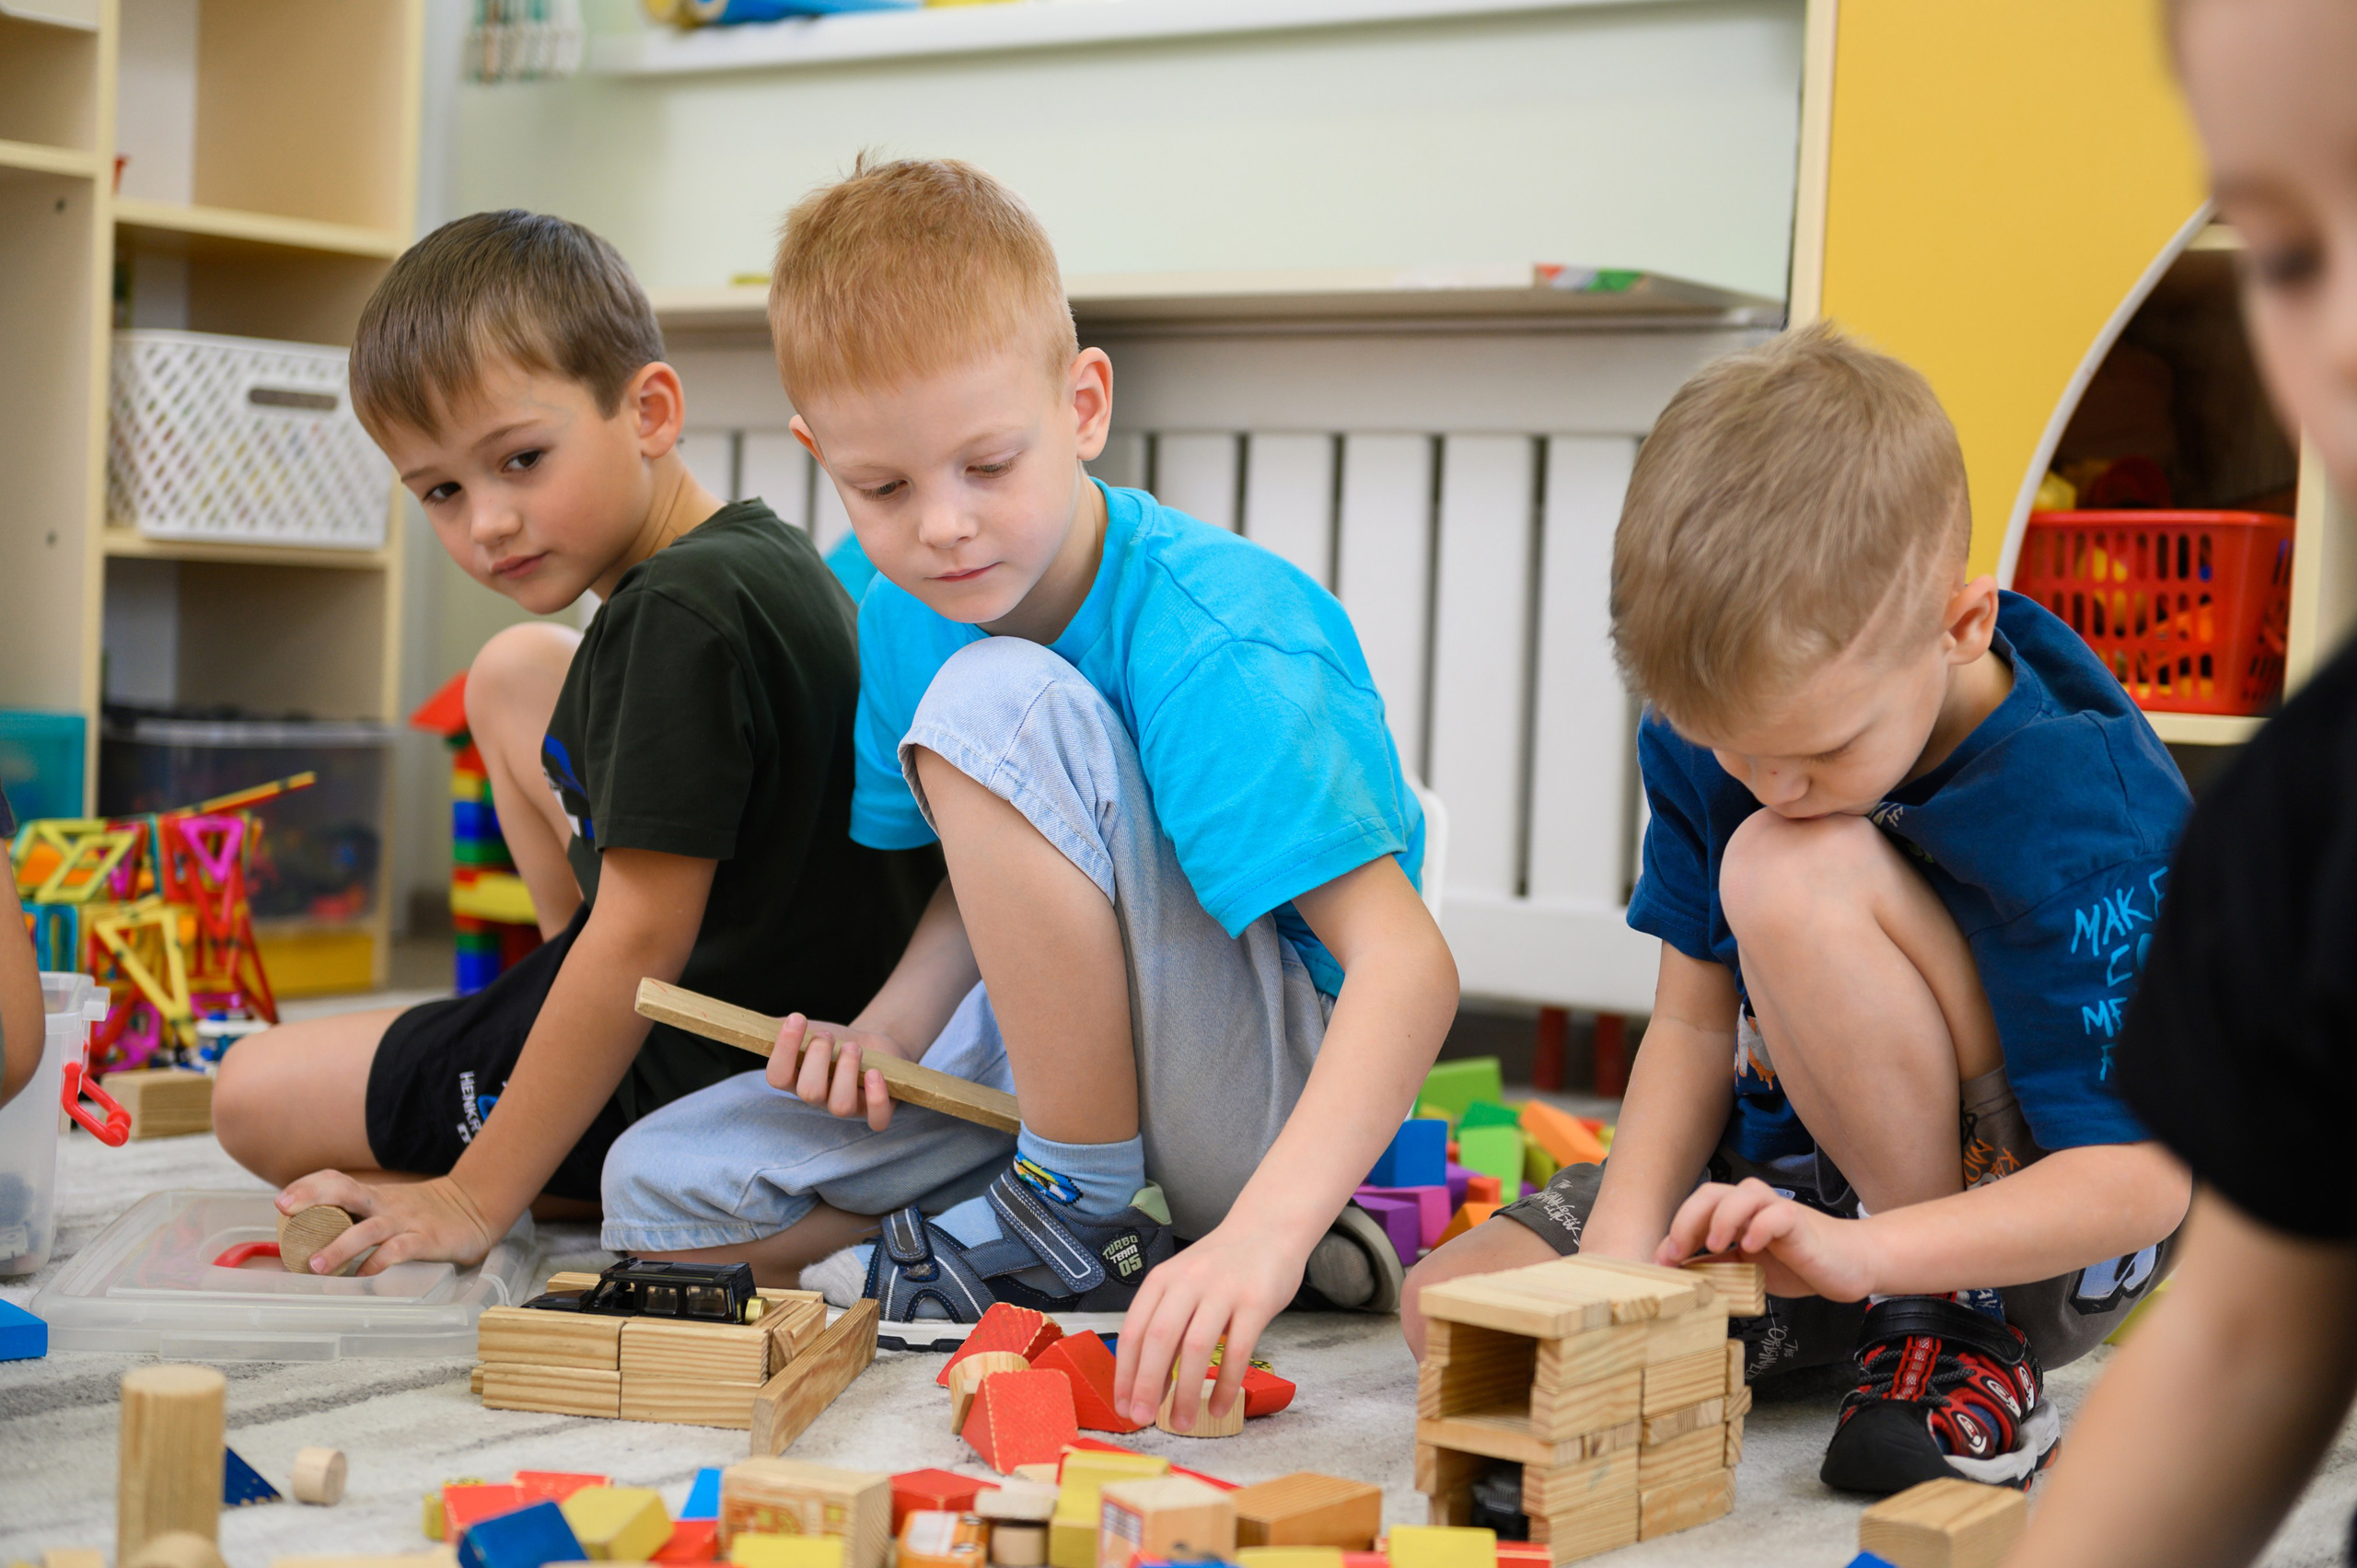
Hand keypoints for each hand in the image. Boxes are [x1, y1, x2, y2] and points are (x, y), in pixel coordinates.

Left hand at [276, 1171, 498, 1276]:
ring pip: (368, 1229)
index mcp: (374, 1196)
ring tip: (314, 1265)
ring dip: (339, 1246)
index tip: (281, 1201)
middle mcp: (385, 1204)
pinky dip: (377, 1263)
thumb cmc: (423, 1212)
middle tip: (286, 1212)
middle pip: (346, 1192)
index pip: (336, 1180)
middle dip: (313, 1197)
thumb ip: (358, 1215)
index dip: (307, 1187)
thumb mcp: (387, 1206)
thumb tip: (312, 1235)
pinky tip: (362, 1276)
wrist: (475, 1207)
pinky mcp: (425, 1240)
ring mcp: (405, 1222)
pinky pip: (398, 1251)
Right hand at [766, 1015, 911, 1130]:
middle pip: (809, 1092)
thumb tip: (762, 1021)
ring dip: (846, 1070)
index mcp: (797, 1079)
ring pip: (840, 1106)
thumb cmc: (836, 1041)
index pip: (777, 1077)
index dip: (784, 1049)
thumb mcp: (810, 1030)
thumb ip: (785, 1026)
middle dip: (818, 1056)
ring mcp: (848, 1107)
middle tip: (827, 1035)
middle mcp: (820, 1098)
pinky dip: (876, 1097)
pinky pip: (876, 1120)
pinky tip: (873, 1073)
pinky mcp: (877, 1110)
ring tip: (852, 1047)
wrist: (873, 1047)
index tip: (798, 1018)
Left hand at [1110, 1222, 1303, 1432]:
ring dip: (1185, 1392)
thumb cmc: (1221, 1265)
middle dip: (1146, 1385)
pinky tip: (1218, 1407)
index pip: (1134, 1330)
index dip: (1125, 1372)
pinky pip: (1238, 1351)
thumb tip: (1148, 1381)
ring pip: (1196, 1348)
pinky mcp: (1256, 1302)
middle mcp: (1188, 1282)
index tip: (1122, 1405)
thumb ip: (1166, 1322)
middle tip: (1142, 1418)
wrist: (1268, 1228)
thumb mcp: (1183, 1282)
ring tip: (1181, 1422)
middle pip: (1159, 1339)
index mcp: (1163, 1279)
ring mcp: (1223, 1290)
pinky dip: (1225, 1385)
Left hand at [1654, 1177, 1878, 1300]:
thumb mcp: (1747, 1269)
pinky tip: (1752, 1248)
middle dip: (1688, 1219)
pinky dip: (1761, 1227)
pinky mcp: (1801, 1223)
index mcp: (1738, 1216)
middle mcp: (1754, 1207)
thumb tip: (1676, 1270)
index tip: (1661, 1260)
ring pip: (1743, 1193)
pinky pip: (1778, 1214)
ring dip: (1722, 1217)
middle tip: (1678, 1250)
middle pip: (1713, 1193)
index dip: (1676, 1230)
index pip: (1698, 1208)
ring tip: (1715, 1246)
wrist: (1849, 1265)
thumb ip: (1717, 1265)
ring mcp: (1778, 1211)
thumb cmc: (1798, 1264)